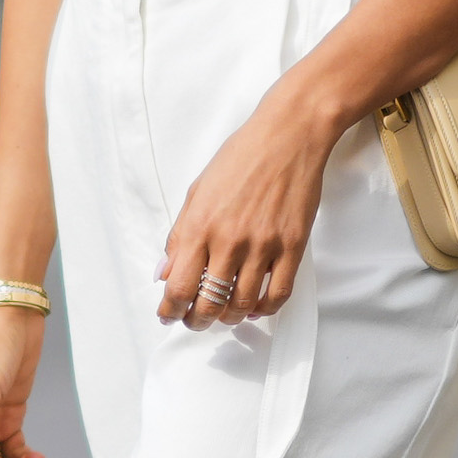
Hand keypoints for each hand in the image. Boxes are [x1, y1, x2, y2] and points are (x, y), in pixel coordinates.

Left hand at [158, 97, 331, 325]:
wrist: (288, 136)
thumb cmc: (241, 157)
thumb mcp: (198, 190)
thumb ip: (179, 234)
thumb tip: (165, 271)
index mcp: (200, 225)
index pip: (178, 286)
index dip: (171, 310)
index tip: (169, 315)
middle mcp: (229, 240)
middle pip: (208, 304)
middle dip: (197, 321)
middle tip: (196, 320)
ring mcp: (263, 245)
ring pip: (241, 305)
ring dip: (229, 318)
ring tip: (224, 314)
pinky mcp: (292, 247)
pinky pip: (277, 294)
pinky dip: (263, 309)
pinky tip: (254, 307)